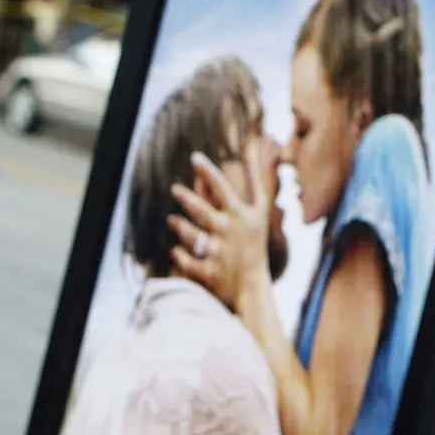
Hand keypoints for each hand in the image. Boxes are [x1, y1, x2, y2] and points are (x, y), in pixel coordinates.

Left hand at [168, 139, 271, 309]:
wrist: (254, 285)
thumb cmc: (255, 242)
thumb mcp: (260, 210)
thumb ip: (254, 179)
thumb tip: (253, 148)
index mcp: (241, 215)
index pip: (222, 188)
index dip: (208, 171)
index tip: (195, 157)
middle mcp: (228, 231)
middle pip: (201, 209)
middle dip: (186, 197)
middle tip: (175, 189)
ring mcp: (217, 252)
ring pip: (190, 234)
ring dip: (179, 226)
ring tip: (173, 220)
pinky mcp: (208, 271)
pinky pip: (186, 261)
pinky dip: (179, 256)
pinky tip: (175, 250)